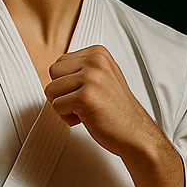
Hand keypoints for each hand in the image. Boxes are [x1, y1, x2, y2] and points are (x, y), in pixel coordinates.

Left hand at [43, 45, 158, 157]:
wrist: (135, 133)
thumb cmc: (117, 110)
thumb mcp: (102, 77)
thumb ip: (81, 69)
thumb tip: (56, 70)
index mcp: (98, 53)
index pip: (60, 62)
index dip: (67, 83)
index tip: (86, 92)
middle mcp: (95, 61)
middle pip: (53, 72)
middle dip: (62, 91)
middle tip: (82, 102)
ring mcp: (91, 78)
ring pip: (51, 90)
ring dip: (64, 106)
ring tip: (85, 110)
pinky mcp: (85, 97)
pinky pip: (56, 106)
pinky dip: (66, 117)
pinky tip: (85, 118)